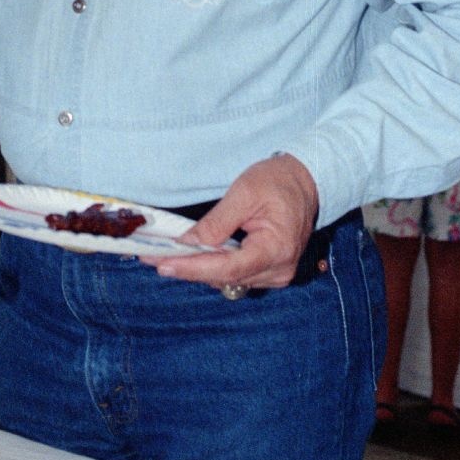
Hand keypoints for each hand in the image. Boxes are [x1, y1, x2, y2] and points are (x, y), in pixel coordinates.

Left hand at [144, 153, 319, 291]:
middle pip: (225, 277)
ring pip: (227, 279)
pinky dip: (212, 266)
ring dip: (197, 269)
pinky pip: (235, 274)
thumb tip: (189, 243)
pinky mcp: (270, 270)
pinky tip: (190, 257)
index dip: (193, 268)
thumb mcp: (245, 192)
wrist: (306, 181)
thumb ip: (217, 222)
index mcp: (276, 249)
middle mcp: (278, 270)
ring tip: (165, 257)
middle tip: (152, 259)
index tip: (164, 265)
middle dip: (188, 268)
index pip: (227, 267)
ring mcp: (276, 273)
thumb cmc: (278, 181)